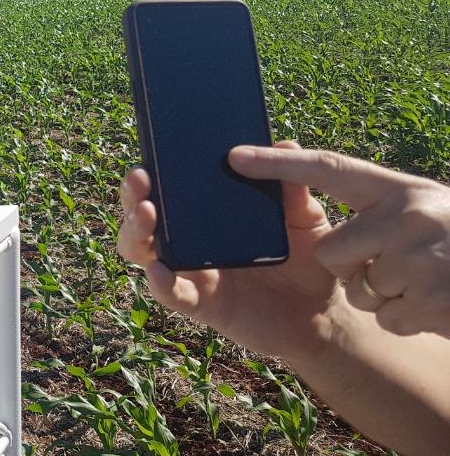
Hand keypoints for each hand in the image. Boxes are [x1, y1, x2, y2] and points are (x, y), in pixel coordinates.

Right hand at [117, 140, 345, 362]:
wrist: (322, 313)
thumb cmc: (308, 261)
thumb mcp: (305, 217)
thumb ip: (293, 187)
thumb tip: (283, 142)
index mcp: (209, 212)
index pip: (169, 186)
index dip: (153, 170)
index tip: (151, 153)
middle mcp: (190, 239)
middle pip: (144, 215)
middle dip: (133, 196)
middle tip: (140, 179)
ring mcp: (191, 270)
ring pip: (143, 250)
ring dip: (135, 232)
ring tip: (147, 216)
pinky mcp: (201, 303)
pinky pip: (171, 293)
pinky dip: (160, 283)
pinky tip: (160, 270)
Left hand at [228, 145, 449, 335]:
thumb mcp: (420, 213)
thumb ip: (370, 204)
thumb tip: (297, 153)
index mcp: (402, 189)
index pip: (329, 169)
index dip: (280, 164)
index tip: (235, 156)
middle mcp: (412, 214)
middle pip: (332, 251)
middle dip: (353, 268)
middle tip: (397, 268)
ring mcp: (424, 257)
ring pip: (360, 288)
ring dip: (385, 298)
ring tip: (425, 286)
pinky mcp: (433, 300)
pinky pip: (387, 317)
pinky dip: (408, 322)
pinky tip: (435, 308)